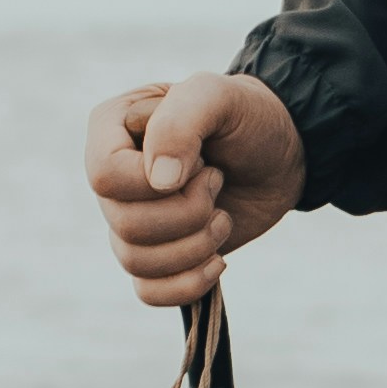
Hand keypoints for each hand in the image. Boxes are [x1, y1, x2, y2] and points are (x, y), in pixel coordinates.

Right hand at [84, 69, 306, 313]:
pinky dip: (187, 284)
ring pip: (136, 262)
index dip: (155, 182)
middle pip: (125, 224)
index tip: (200, 161)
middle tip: (219, 181)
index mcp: (112, 130)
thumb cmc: (246, 116)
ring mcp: (132, 219)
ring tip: (222, 215)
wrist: (281, 152)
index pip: (105, 175)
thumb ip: (182, 122)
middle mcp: (113, 179)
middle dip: (188, 212)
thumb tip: (158, 182)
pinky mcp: (158, 255)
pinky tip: (218, 260)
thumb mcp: (218, 96)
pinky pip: (148, 291)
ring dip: (195, 245)